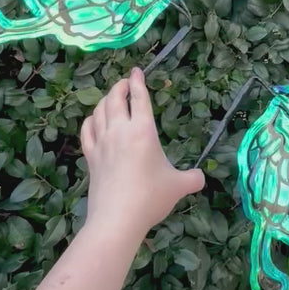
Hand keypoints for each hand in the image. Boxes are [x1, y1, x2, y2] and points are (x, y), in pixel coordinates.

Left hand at [80, 67, 203, 242]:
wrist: (117, 219)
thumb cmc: (150, 197)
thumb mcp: (178, 186)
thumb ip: (192, 178)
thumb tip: (201, 178)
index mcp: (142, 130)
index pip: (139, 97)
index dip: (137, 81)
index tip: (137, 71)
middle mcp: (120, 130)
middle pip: (115, 98)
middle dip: (120, 86)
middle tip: (125, 83)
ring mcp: (102, 143)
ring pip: (98, 111)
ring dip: (105, 100)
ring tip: (111, 98)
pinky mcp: (90, 157)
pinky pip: (87, 130)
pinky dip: (90, 120)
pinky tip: (93, 121)